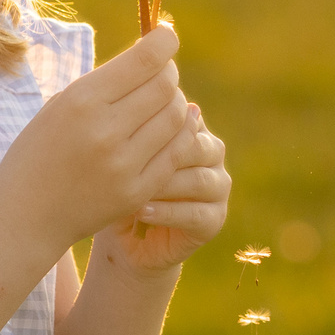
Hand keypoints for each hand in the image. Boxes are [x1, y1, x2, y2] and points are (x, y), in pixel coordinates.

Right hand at [0, 22, 189, 252]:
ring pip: (176, 116)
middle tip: (161, 74)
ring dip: (175, 102)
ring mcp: (124, 165)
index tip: (166, 36)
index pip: (145, 60)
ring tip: (161, 102)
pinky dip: (181, 133)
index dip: (164, 42)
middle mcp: (105, 131)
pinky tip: (173, 126)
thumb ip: (105, 83)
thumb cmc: (40, 151)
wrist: (26, 215)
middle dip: (169, 73)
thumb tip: (154, 55)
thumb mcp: (60, 106)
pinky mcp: (137, 191)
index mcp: (82, 101)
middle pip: (165, 86)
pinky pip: (177, 151)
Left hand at [93, 102, 229, 275]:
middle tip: (128, 160)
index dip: (155, 124)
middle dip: (162, 154)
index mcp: (191, 128)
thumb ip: (127, 126)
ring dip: (165, 185)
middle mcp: (211, 153)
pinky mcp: (214, 219)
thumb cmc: (116, 184)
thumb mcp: (117, 152)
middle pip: (197, 146)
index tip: (121, 132)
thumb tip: (120, 100)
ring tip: (133, 188)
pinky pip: (196, 214)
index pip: (183, 116)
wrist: (125, 235)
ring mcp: (218, 186)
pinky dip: (168, 212)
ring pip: (199, 180)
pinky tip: (141, 211)